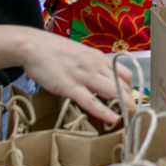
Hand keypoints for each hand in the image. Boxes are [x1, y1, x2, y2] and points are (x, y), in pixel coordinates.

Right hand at [18, 30, 132, 123]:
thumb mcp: (78, 53)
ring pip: (113, 92)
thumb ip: (90, 64)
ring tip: (132, 119)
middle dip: (131, 100)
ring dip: (124, 106)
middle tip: (134, 114)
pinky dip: (104, 112)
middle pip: (124, 84)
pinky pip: (91, 101)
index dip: (131, 89)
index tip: (131, 101)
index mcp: (98, 58)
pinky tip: (113, 119)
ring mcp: (84, 76)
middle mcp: (96, 66)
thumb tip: (97, 76)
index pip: (125, 73)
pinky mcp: (70, 86)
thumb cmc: (52, 49)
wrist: (31, 46)